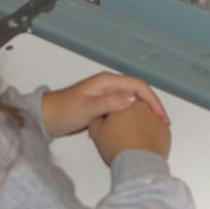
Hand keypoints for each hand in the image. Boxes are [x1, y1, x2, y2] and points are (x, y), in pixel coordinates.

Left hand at [41, 72, 167, 137]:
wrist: (46, 118)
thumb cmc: (64, 111)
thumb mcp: (87, 109)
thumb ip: (109, 103)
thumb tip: (133, 100)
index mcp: (107, 82)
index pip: (138, 86)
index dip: (152, 100)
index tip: (161, 117)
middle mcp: (109, 85)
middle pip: (138, 91)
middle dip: (152, 105)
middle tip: (163, 123)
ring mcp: (106, 95)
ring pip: (132, 100)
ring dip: (144, 110)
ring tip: (155, 125)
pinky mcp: (103, 106)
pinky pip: (124, 108)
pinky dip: (134, 115)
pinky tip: (138, 126)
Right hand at [88, 100, 172, 164]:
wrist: (138, 164)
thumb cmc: (118, 146)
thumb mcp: (97, 131)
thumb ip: (96, 118)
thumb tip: (98, 116)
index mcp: (127, 102)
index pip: (118, 103)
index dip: (112, 115)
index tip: (110, 125)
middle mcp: (145, 107)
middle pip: (133, 110)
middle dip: (127, 119)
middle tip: (119, 134)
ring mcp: (158, 119)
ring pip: (146, 120)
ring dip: (139, 126)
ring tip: (130, 142)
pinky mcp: (165, 132)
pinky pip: (155, 131)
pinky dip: (150, 136)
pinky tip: (141, 146)